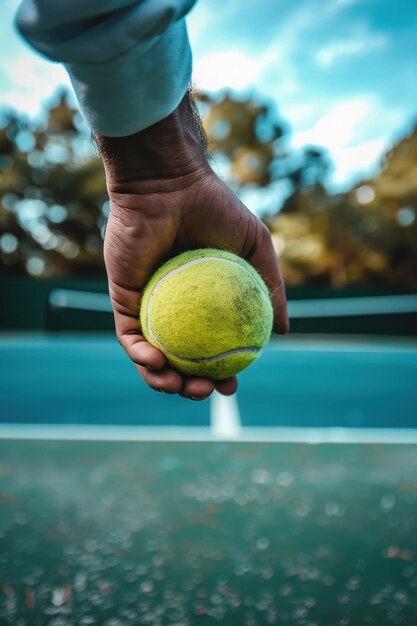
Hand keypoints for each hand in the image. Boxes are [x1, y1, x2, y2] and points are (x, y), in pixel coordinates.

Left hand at [95, 92, 287, 400]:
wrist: (170, 183)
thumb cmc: (214, 209)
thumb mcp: (256, 249)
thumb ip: (270, 288)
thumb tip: (284, 334)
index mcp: (203, 303)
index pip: (211, 348)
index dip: (221, 373)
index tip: (232, 385)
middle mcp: (174, 308)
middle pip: (180, 359)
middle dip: (191, 386)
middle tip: (207, 390)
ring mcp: (147, 305)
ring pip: (152, 356)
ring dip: (163, 380)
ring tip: (181, 387)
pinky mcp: (122, 298)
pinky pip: (129, 335)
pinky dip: (141, 355)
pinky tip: (157, 364)